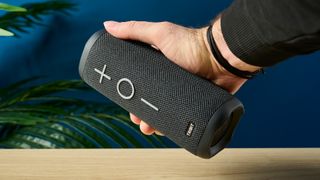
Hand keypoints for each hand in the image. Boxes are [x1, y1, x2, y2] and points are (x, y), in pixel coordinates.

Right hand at [104, 17, 259, 135]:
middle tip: (139, 122)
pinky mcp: (194, 103)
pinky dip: (172, 126)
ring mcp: (182, 93)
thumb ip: (134, 30)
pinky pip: (181, 118)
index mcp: (159, 67)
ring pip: (164, 113)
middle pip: (151, 102)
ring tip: (150, 129)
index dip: (131, 96)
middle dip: (142, 114)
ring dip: (155, 124)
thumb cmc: (193, 44)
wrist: (221, 58)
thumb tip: (109, 26)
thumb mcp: (160, 34)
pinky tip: (166, 131)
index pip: (139, 84)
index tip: (126, 105)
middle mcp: (169, 80)